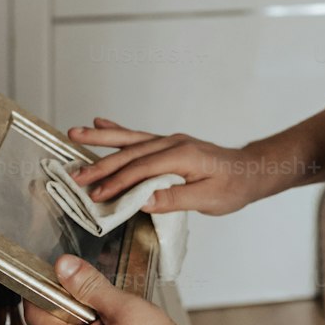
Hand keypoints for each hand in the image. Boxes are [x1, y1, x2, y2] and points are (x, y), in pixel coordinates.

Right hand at [65, 118, 264, 215]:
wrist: (250, 171)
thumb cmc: (233, 187)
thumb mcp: (209, 199)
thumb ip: (176, 199)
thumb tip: (144, 201)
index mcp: (182, 155)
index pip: (142, 169)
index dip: (117, 183)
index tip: (95, 195)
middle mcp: (173, 143)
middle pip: (131, 153)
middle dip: (100, 164)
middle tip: (74, 175)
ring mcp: (170, 141)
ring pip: (130, 140)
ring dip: (101, 138)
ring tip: (75, 133)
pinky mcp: (168, 145)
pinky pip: (138, 137)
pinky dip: (118, 131)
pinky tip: (101, 123)